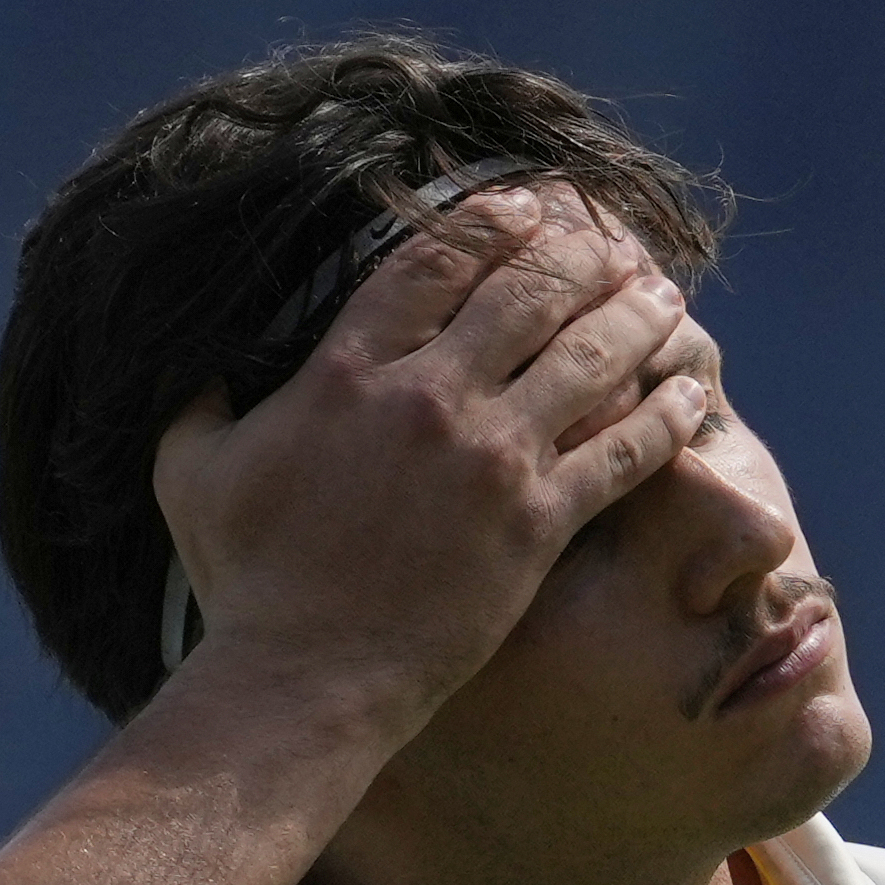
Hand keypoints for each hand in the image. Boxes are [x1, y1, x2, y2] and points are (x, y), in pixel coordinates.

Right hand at [148, 182, 711, 736]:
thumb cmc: (245, 584)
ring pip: (588, 356)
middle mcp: (428, 396)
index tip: (528, 205)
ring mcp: (491, 457)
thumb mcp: (193, 472)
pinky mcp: (536, 522)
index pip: (434, 260)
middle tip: (614, 241)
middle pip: (527, 289)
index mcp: (346, 370)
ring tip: (665, 295)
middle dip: (581, 253)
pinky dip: (664, 413)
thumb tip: (196, 361)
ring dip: (637, 315)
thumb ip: (201, 401)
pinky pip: (621, 451)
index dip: (491, 221)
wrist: (305, 678)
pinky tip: (691, 389)